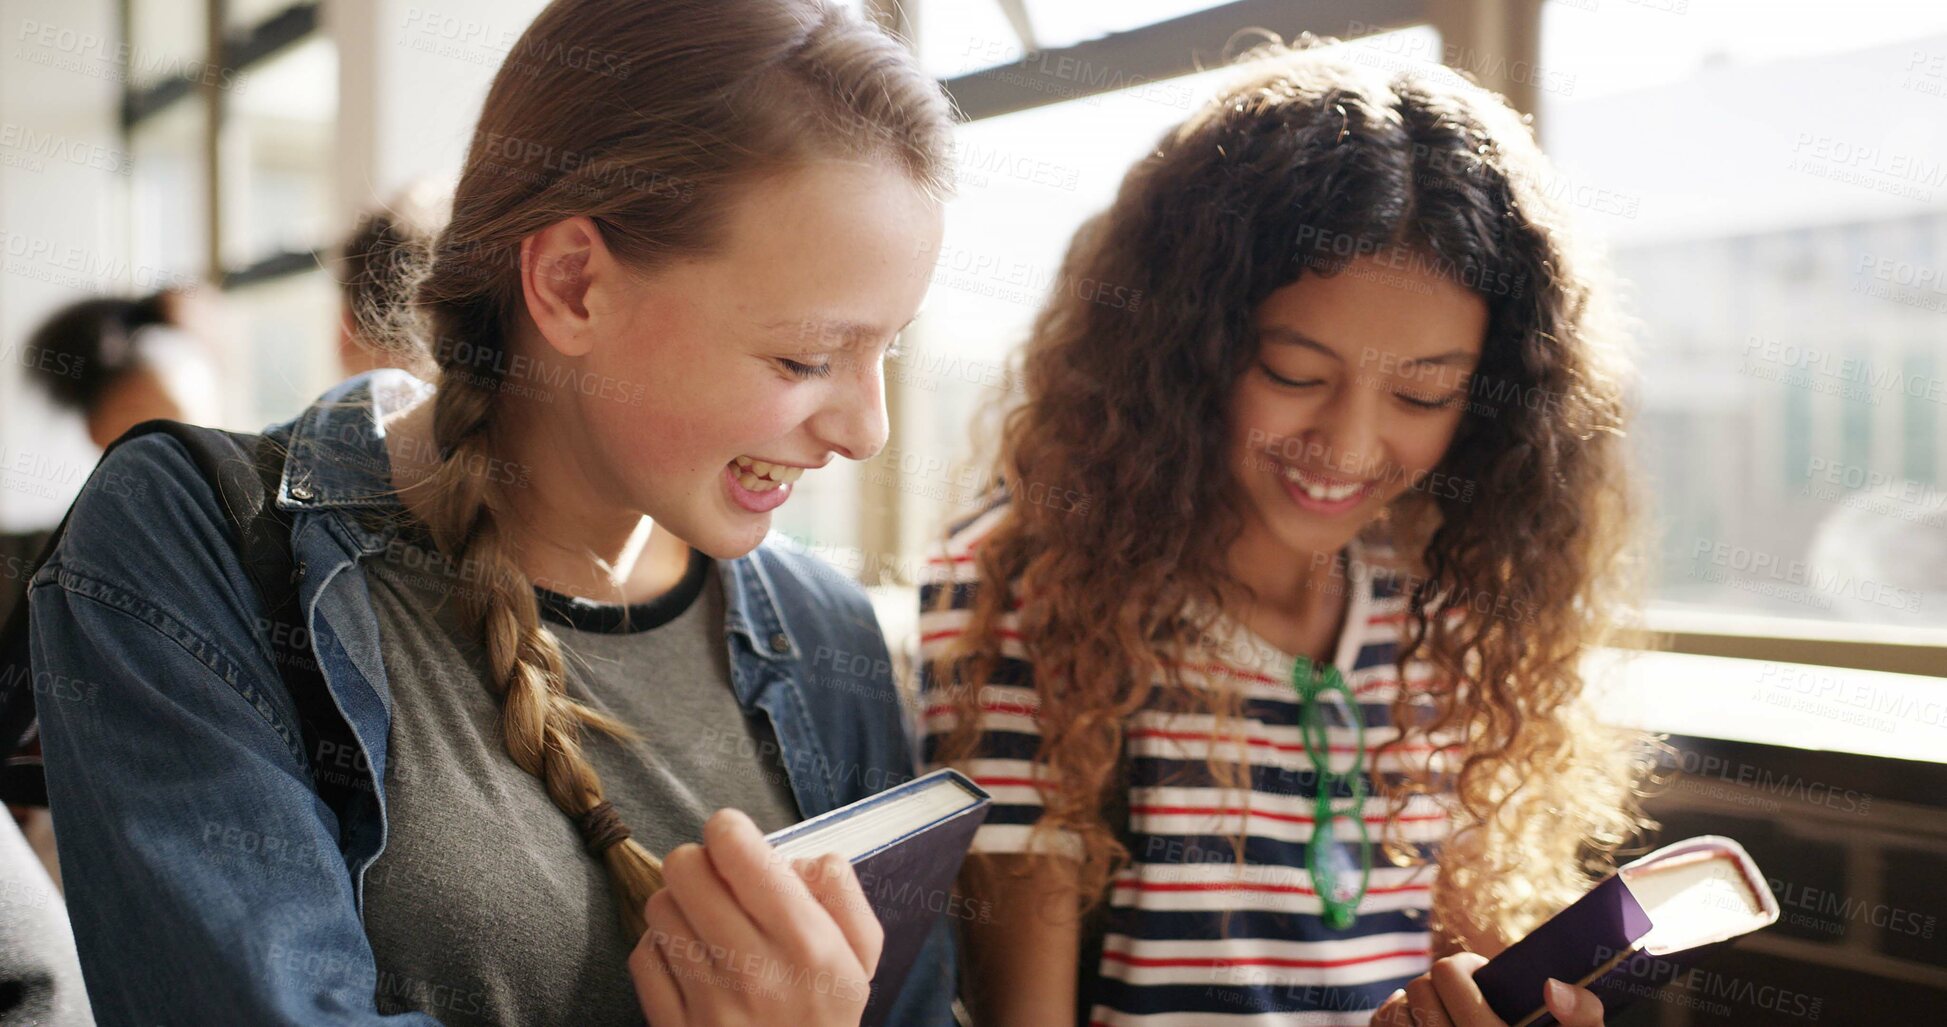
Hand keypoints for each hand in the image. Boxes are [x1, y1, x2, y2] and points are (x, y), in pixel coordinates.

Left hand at [629, 808, 884, 1026]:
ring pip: (660, 907)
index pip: (737, 851)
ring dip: (680, 906)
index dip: (729, 830)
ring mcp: (709, 1001)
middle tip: (717, 881)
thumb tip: (799, 857)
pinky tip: (688, 960)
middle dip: (700, 862)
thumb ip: (842, 893)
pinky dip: (660, 950)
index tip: (734, 840)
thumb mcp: (861, 955)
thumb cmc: (826, 1014)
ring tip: (706, 924)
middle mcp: (754, 968)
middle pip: (684, 868)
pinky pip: (643, 957)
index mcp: (806, 942)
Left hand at [1370, 953, 1604, 1026]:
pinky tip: (1419, 1026)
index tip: (1483, 977)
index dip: (1467, 966)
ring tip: (1439, 1012)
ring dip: (1413, 1006)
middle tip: (1463, 997)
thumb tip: (1550, 987)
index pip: (1448, 974)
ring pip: (1394, 1013)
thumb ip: (1583, 1018)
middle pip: (1419, 989)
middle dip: (1441, 985)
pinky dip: (1395, 1024)